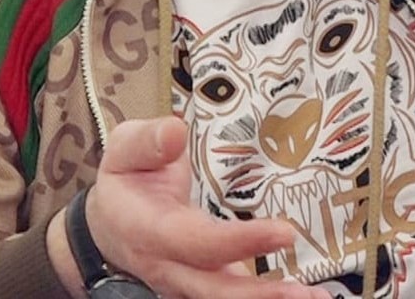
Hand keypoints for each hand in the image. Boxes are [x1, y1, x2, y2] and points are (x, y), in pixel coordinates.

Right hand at [45, 116, 326, 298]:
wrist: (108, 223)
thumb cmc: (126, 179)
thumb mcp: (123, 150)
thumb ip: (146, 141)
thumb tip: (174, 132)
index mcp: (148, 230)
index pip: (195, 242)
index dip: (239, 242)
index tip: (284, 232)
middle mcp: (167, 266)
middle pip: (212, 288)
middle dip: (257, 294)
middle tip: (304, 294)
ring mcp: (185, 281)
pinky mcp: (203, 284)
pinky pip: (231, 295)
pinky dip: (264, 298)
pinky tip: (306, 297)